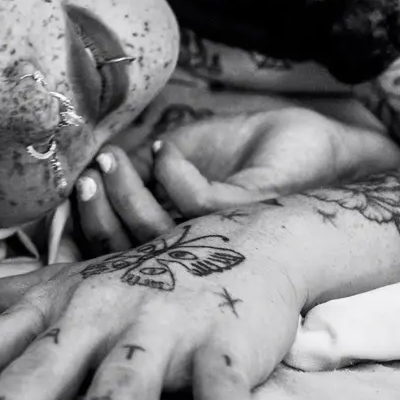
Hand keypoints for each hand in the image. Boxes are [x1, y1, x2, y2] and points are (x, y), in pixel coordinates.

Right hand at [75, 108, 399, 253]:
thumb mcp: (189, 155)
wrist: (327, 146)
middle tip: (86, 176)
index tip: (72, 189)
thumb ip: (149, 167)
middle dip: (97, 215)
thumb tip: (94, 169)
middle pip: (129, 254)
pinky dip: (174, 174)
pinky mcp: (251, 217)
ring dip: (126, 197)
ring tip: (109, 161)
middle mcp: (198, 253)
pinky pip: (199, 205)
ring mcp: (224, 239)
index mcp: (178, 245)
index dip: (86, 230)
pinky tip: (168, 148)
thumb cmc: (258, 151)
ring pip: (157, 235)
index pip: (118, 251)